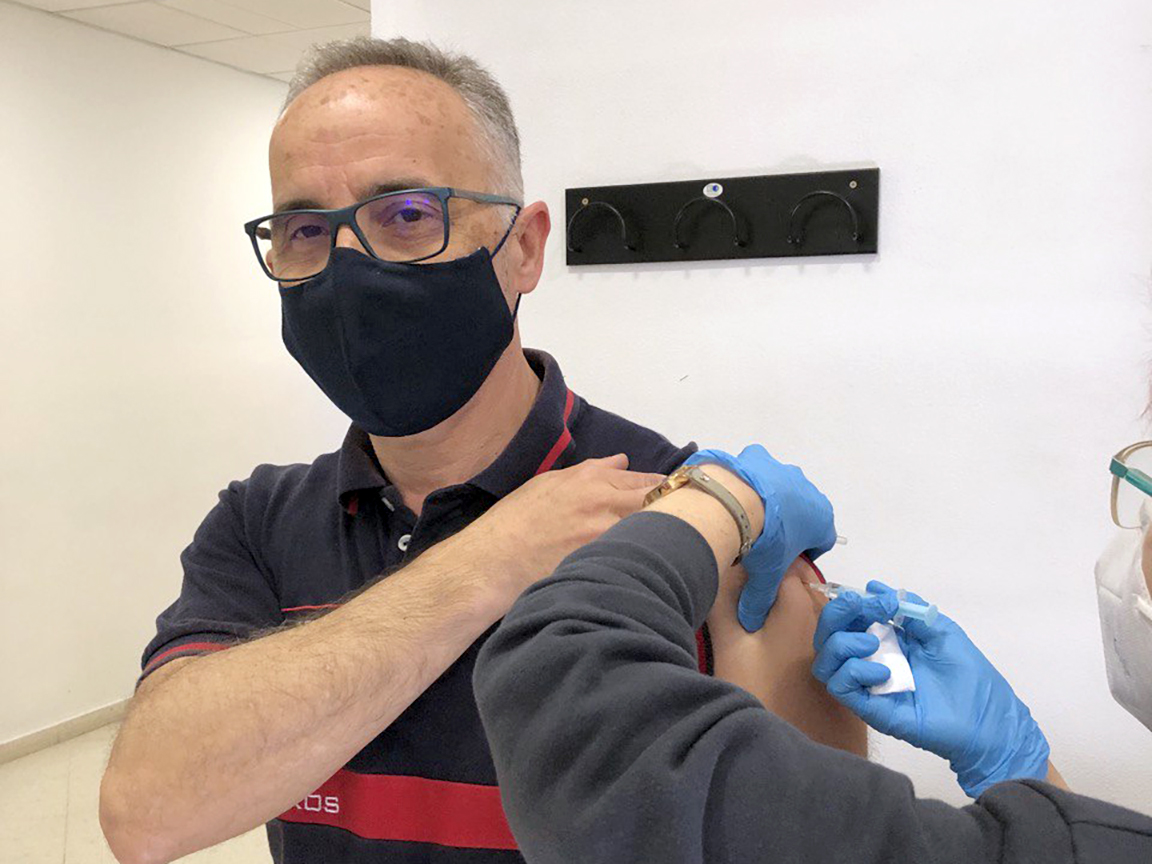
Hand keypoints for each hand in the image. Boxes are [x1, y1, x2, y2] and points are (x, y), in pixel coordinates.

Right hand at [472, 454, 663, 593]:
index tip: (677, 497)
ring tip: (666, 547)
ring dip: (660, 538)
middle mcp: (602, 503)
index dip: (666, 490)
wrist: (493, 561)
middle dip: (672, 511)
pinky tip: (646, 568)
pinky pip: (634, 559)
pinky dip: (644, 561)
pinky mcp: (601, 564)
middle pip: (658, 503)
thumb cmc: (516, 521)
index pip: (646, 480)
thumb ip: (591, 471)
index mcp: (590, 479)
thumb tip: (621, 463)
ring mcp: (604, 536)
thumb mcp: (549, 483)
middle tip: (680, 521)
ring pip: (651, 532)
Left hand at [685, 445, 835, 631]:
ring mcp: (783, 470)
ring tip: (742, 518)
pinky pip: (754, 469)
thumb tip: (750, 622)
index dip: (805, 552)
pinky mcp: (757, 456)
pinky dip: (745, 481)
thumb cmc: (763, 541)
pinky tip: (728, 496)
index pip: (823, 538)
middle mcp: (808, 490)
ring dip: (766, 501)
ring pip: (779, 489)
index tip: (785, 561)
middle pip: (801, 512)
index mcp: (820, 518)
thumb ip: (761, 599)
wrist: (733, 503)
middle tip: (763, 542)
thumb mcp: (765, 575)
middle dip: (786, 526)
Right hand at [811, 580, 1049, 797]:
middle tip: (860, 611)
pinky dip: (854, 671)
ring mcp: (868, 685)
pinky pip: (840, 687)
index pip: (848, 618)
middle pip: (827, 636)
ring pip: (824, 662)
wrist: (986, 721)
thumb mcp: (940, 630)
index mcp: (885, 640)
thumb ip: (908, 608)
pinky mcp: (870, 708)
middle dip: (835, 616)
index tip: (869, 599)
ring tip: (871, 644)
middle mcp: (869, 660)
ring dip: (841, 644)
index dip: (850, 603)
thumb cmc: (969, 676)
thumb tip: (873, 587)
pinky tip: (883, 672)